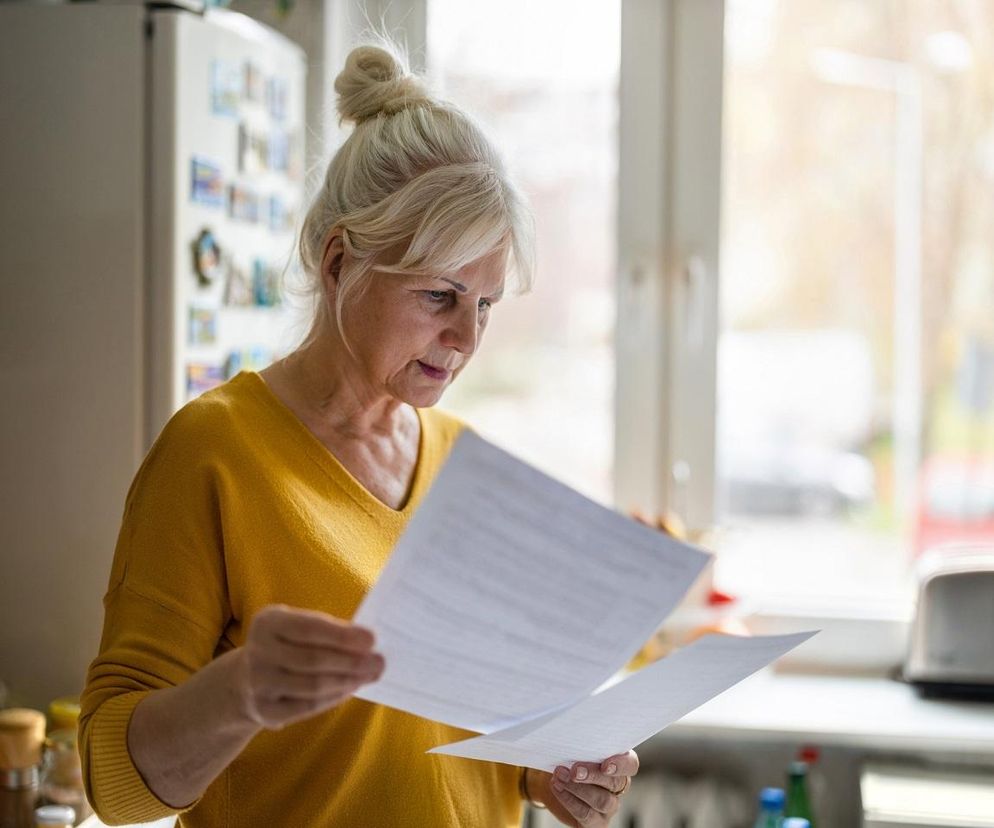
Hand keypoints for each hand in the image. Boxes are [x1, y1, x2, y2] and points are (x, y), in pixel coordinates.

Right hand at [233, 603, 383, 729]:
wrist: (245, 680)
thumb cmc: (287, 645)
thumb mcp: (295, 627)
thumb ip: (326, 631)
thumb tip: (368, 643)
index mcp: (268, 622)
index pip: (309, 628)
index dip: (342, 635)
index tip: (372, 639)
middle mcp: (258, 651)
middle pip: (313, 659)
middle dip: (351, 662)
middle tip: (379, 662)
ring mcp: (258, 683)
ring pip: (312, 685)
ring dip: (347, 681)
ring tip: (369, 675)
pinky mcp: (264, 710)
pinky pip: (307, 706)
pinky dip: (334, 698)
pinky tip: (351, 688)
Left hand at [530, 751, 638, 825]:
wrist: (553, 780)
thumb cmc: (568, 758)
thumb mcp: (576, 748)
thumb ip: (580, 743)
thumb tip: (569, 733)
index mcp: (618, 763)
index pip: (630, 764)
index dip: (621, 765)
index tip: (605, 764)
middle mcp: (618, 786)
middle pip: (614, 782)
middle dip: (592, 775)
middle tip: (574, 770)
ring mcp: (608, 806)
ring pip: (602, 801)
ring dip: (578, 789)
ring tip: (559, 776)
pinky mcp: (595, 821)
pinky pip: (586, 815)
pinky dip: (569, 800)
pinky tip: (557, 788)